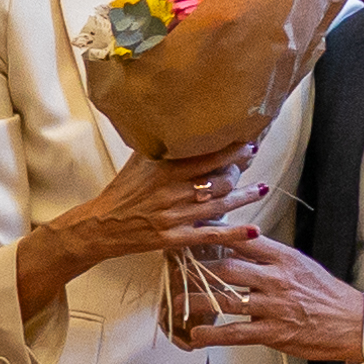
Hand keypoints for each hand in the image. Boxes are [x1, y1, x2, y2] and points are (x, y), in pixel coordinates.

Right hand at [15, 142, 267, 322]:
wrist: (101, 226)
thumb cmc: (121, 192)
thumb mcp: (137, 164)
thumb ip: (159, 148)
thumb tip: (176, 124)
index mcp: (164, 171)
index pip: (206, 158)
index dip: (230, 151)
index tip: (247, 143)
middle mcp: (172, 193)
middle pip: (217, 181)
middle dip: (240, 172)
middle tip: (253, 160)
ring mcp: (175, 217)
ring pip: (219, 206)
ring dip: (244, 197)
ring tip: (262, 188)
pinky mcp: (175, 239)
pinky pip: (210, 235)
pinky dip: (234, 234)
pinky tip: (254, 230)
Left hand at [187, 235, 363, 361]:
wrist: (353, 323)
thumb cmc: (326, 294)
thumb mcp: (300, 264)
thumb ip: (270, 256)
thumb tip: (240, 244)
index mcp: (283, 258)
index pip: (242, 239)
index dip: (214, 235)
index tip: (192, 232)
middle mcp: (276, 278)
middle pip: (226, 267)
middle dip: (196, 270)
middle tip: (175, 271)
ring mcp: (274, 307)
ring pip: (225, 300)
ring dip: (195, 302)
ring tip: (175, 303)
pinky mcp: (274, 333)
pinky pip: (236, 333)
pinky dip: (213, 334)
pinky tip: (197, 334)